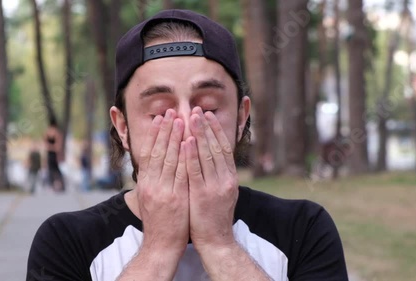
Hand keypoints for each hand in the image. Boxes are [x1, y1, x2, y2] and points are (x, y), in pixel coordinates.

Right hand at [136, 109, 188, 257]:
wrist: (161, 244)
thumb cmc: (158, 220)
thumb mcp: (149, 197)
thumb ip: (152, 178)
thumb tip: (155, 161)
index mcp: (144, 182)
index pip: (148, 153)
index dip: (154, 134)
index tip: (160, 118)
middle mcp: (151, 184)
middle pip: (158, 151)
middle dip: (165, 130)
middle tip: (171, 112)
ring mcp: (163, 191)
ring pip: (169, 158)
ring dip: (175, 137)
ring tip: (180, 119)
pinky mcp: (175, 198)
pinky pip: (180, 173)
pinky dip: (184, 155)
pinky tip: (188, 141)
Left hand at [185, 107, 238, 251]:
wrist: (216, 241)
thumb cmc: (214, 216)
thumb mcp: (222, 192)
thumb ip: (218, 174)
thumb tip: (212, 156)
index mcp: (230, 177)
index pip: (223, 148)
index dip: (215, 130)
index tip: (207, 115)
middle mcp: (225, 179)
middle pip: (216, 147)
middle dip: (206, 127)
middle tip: (197, 110)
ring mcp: (215, 187)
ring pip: (207, 155)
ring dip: (198, 135)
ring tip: (191, 118)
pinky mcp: (202, 195)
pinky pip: (195, 171)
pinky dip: (191, 155)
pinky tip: (186, 142)